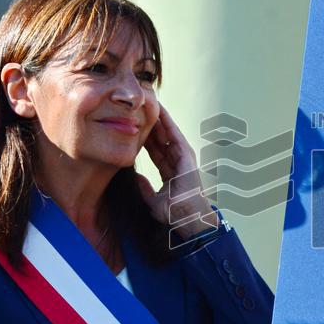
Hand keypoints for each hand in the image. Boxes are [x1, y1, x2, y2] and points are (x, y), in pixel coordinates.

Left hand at [137, 105, 216, 238]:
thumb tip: (135, 177)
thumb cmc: (175, 214)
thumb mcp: (153, 200)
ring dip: (159, 119)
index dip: (145, 139)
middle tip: (139, 110)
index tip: (134, 128)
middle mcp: (177, 162)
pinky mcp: (187, 155)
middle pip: (161, 139)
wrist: (189, 219)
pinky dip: (168, 123)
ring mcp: (183, 158)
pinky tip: (160, 112)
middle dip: (151, 125)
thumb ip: (145, 188)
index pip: (155, 151)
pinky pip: (175, 136)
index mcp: (170, 172)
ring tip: (149, 103)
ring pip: (168, 134)